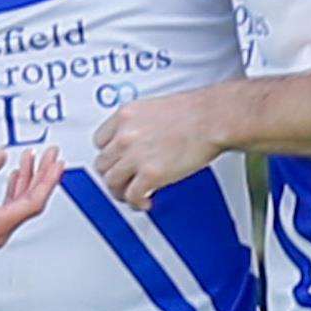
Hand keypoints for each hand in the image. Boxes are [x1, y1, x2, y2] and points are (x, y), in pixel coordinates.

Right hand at [0, 147, 63, 257]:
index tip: (56, 162)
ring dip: (29, 181)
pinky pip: (9, 208)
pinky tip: (16, 175)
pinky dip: (15, 189)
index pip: (32, 203)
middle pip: (30, 203)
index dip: (47, 180)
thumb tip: (2, 155)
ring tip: (34, 158)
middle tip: (52, 155)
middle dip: (43, 177)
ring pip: (20, 205)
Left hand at [93, 90, 223, 209]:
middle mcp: (125, 135)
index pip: (99, 141)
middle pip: (102, 163)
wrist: (211, 118)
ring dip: (120, 191)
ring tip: (131, 194)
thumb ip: (138, 124)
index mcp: (125, 116)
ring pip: (112, 182)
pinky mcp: (150, 175)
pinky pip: (132, 196)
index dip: (109, 154)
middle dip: (112, 174)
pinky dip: (136, 202)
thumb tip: (138, 140)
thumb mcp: (154, 108)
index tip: (115, 161)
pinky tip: (145, 201)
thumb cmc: (193, 111)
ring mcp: (136, 156)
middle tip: (122, 181)